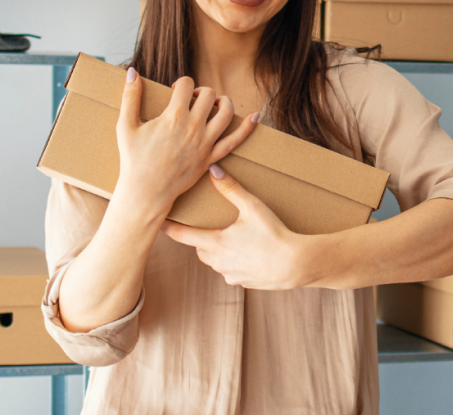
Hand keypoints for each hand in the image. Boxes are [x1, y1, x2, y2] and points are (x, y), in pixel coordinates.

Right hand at [115, 67, 257, 214]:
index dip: (181, 83)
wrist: (146, 193)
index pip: (187, 84)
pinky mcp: (211, 157)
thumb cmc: (133, 160)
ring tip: (213, 103)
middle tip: (190, 100)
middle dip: (200, 91)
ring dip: (222, 102)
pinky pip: (235, 141)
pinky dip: (247, 127)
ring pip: (225, 112)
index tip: (175, 91)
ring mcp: (205, 143)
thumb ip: (130, 97)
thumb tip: (131, 71)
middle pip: (208, 95)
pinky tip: (255, 117)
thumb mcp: (125, 126)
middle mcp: (194, 127)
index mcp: (174, 116)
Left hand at [160, 164, 311, 289]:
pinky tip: (248, 252)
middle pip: (199, 248)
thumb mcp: (253, 207)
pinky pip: (230, 270)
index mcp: (216, 242)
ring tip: (230, 237)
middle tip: (206, 225)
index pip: (183, 235)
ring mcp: (230, 275)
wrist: (296, 265)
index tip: (157, 222)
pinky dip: (233, 261)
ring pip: (214, 260)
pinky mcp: (242, 283)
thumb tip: (213, 169)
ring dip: (217, 250)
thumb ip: (231, 189)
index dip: (169, 228)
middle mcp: (218, 261)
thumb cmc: (274, 234)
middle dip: (201, 237)